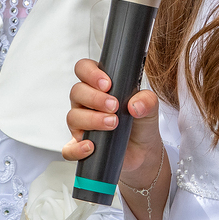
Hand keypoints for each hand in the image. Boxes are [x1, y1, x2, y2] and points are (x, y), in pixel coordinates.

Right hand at [63, 58, 162, 182]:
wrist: (143, 150)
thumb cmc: (141, 123)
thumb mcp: (150, 107)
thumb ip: (147, 100)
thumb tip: (136, 105)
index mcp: (99, 86)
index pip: (84, 69)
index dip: (91, 73)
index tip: (107, 84)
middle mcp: (86, 102)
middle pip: (76, 91)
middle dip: (95, 98)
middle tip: (114, 106)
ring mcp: (81, 124)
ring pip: (73, 117)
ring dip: (92, 120)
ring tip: (112, 123)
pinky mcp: (80, 145)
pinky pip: (69, 148)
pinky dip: (77, 148)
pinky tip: (91, 146)